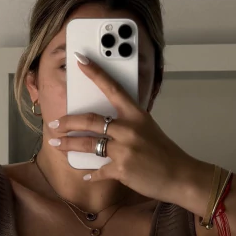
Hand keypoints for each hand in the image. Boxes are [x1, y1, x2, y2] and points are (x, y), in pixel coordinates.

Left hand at [47, 53, 213, 210]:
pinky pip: (99, 170)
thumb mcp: (148, 129)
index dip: (95, 73)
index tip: (80, 60)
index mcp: (136, 114)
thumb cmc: (165, 153)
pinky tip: (86, 175)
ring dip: (68, 145)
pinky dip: (91, 174)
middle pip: (89, 120)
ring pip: (88, 144)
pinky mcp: (121, 169)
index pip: (112, 88)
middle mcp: (128, 128)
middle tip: (54, 124)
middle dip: (67, 122)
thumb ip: (128, 123)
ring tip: (56, 144)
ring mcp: (124, 149)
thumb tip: (107, 124)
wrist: (180, 176)